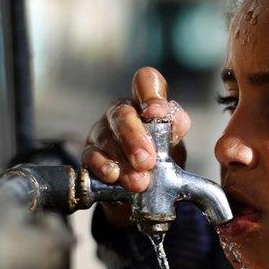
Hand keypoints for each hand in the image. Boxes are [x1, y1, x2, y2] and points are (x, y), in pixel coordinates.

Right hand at [81, 67, 190, 224]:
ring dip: (123, 159)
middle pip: (122, 113)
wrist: (146, 186)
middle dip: (134, 137)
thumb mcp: (174, 144)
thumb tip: (178, 121)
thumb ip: (176, 130)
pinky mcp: (90, 154)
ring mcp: (103, 132)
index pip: (146, 82)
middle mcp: (121, 112)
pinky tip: (113, 175)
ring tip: (138, 180)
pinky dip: (103, 166)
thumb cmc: (160, 157)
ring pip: (107, 137)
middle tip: (147, 161)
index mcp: (145, 102)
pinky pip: (92, 156)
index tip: (156, 113)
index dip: (150, 94)